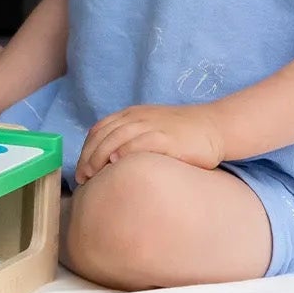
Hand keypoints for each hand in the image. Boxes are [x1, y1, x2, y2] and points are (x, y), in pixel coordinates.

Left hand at [76, 103, 225, 183]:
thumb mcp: (151, 128)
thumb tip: (109, 163)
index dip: (86, 149)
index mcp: (132, 114)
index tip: (80, 169)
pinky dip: (125, 151)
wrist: (213, 126)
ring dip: (100, 156)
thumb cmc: (182, 133)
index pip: (100, 129)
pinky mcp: (166, 138)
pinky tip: (115, 163)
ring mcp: (152, 126)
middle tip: (83, 178)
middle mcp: (139, 117)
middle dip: (89, 156)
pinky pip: (140, 142)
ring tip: (92, 174)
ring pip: (117, 137)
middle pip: (104, 135)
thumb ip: (132, 139)